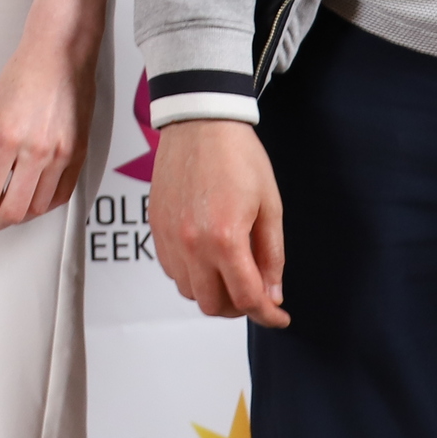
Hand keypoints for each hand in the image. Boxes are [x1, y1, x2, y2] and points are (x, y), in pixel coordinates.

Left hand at [0, 34, 95, 230]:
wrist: (58, 56)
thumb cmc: (24, 76)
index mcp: (4, 140)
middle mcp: (34, 152)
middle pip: (13, 212)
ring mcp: (59, 155)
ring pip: (39, 208)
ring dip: (19, 216)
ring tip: (7, 211)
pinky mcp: (78, 155)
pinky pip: (62, 195)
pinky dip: (45, 205)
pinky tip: (33, 202)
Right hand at [150, 118, 288, 327]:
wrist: (200, 121)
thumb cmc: (239, 156)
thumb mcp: (270, 207)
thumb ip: (271, 257)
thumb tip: (272, 295)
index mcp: (225, 238)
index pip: (247, 298)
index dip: (268, 315)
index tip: (280, 317)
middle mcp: (192, 243)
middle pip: (212, 305)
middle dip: (239, 307)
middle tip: (256, 294)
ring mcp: (169, 236)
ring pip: (189, 291)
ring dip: (213, 292)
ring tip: (231, 273)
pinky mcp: (156, 227)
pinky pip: (172, 270)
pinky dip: (191, 275)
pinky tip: (208, 257)